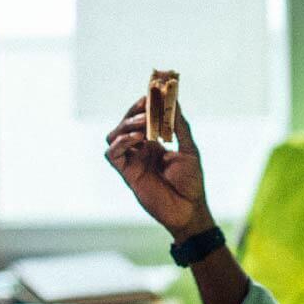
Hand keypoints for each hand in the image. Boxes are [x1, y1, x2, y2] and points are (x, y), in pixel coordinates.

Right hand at [105, 98, 213, 240]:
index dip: (143, 105)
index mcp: (154, 143)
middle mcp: (140, 150)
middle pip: (125, 123)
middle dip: (134, 112)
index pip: (141, 118)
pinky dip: (121, 142)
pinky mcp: (127, 173)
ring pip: (114, 135)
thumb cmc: (191, 182)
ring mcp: (132, 161)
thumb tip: (174, 100)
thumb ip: (180, 126)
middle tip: (146, 107)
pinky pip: (112, 154)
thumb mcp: (189, 149)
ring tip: (143, 124)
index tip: (151, 94)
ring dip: (126, 125)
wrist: (189, 209)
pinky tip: (138, 139)